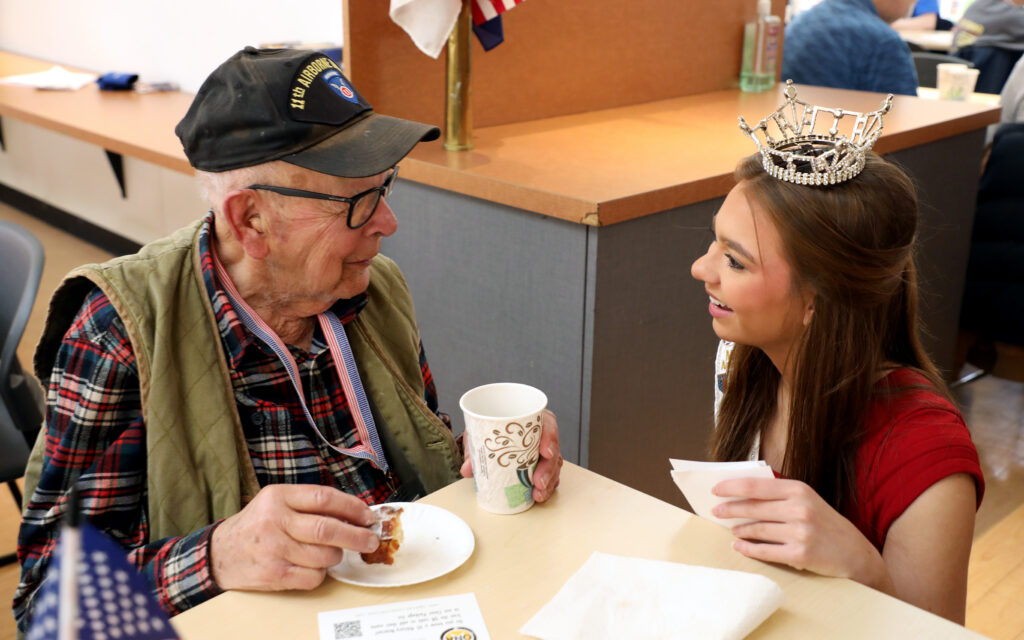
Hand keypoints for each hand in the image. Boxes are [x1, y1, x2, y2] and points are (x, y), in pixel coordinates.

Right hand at [209, 484, 378, 591]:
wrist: (220, 553)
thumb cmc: (256, 525)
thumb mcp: (276, 502)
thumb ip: (309, 504)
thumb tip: (353, 513)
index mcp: (278, 497)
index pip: (324, 498)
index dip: (352, 507)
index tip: (367, 516)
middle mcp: (275, 521)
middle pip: (327, 528)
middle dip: (356, 536)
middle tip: (370, 540)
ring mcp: (274, 549)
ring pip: (324, 555)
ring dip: (336, 556)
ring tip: (333, 552)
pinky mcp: (274, 574)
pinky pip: (313, 577)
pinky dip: (321, 574)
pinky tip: (314, 566)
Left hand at [460, 409, 562, 502]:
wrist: (488, 434)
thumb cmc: (489, 428)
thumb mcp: (480, 433)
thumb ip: (473, 450)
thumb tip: (467, 469)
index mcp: (532, 418)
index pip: (548, 424)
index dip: (549, 438)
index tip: (545, 452)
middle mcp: (541, 434)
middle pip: (553, 449)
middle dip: (548, 468)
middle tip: (538, 482)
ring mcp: (544, 450)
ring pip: (554, 465)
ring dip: (548, 481)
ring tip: (538, 494)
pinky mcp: (542, 464)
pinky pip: (551, 475)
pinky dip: (547, 486)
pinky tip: (540, 494)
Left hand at [711, 477, 888, 586]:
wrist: (855, 553)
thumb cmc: (824, 523)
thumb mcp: (807, 500)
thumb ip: (778, 496)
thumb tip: (741, 495)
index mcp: (799, 490)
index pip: (756, 486)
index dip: (732, 487)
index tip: (715, 489)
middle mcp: (800, 509)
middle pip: (753, 508)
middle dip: (730, 509)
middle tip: (716, 511)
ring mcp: (801, 532)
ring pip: (758, 530)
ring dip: (739, 530)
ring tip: (731, 530)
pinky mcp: (800, 555)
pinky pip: (766, 551)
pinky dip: (749, 549)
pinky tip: (740, 547)